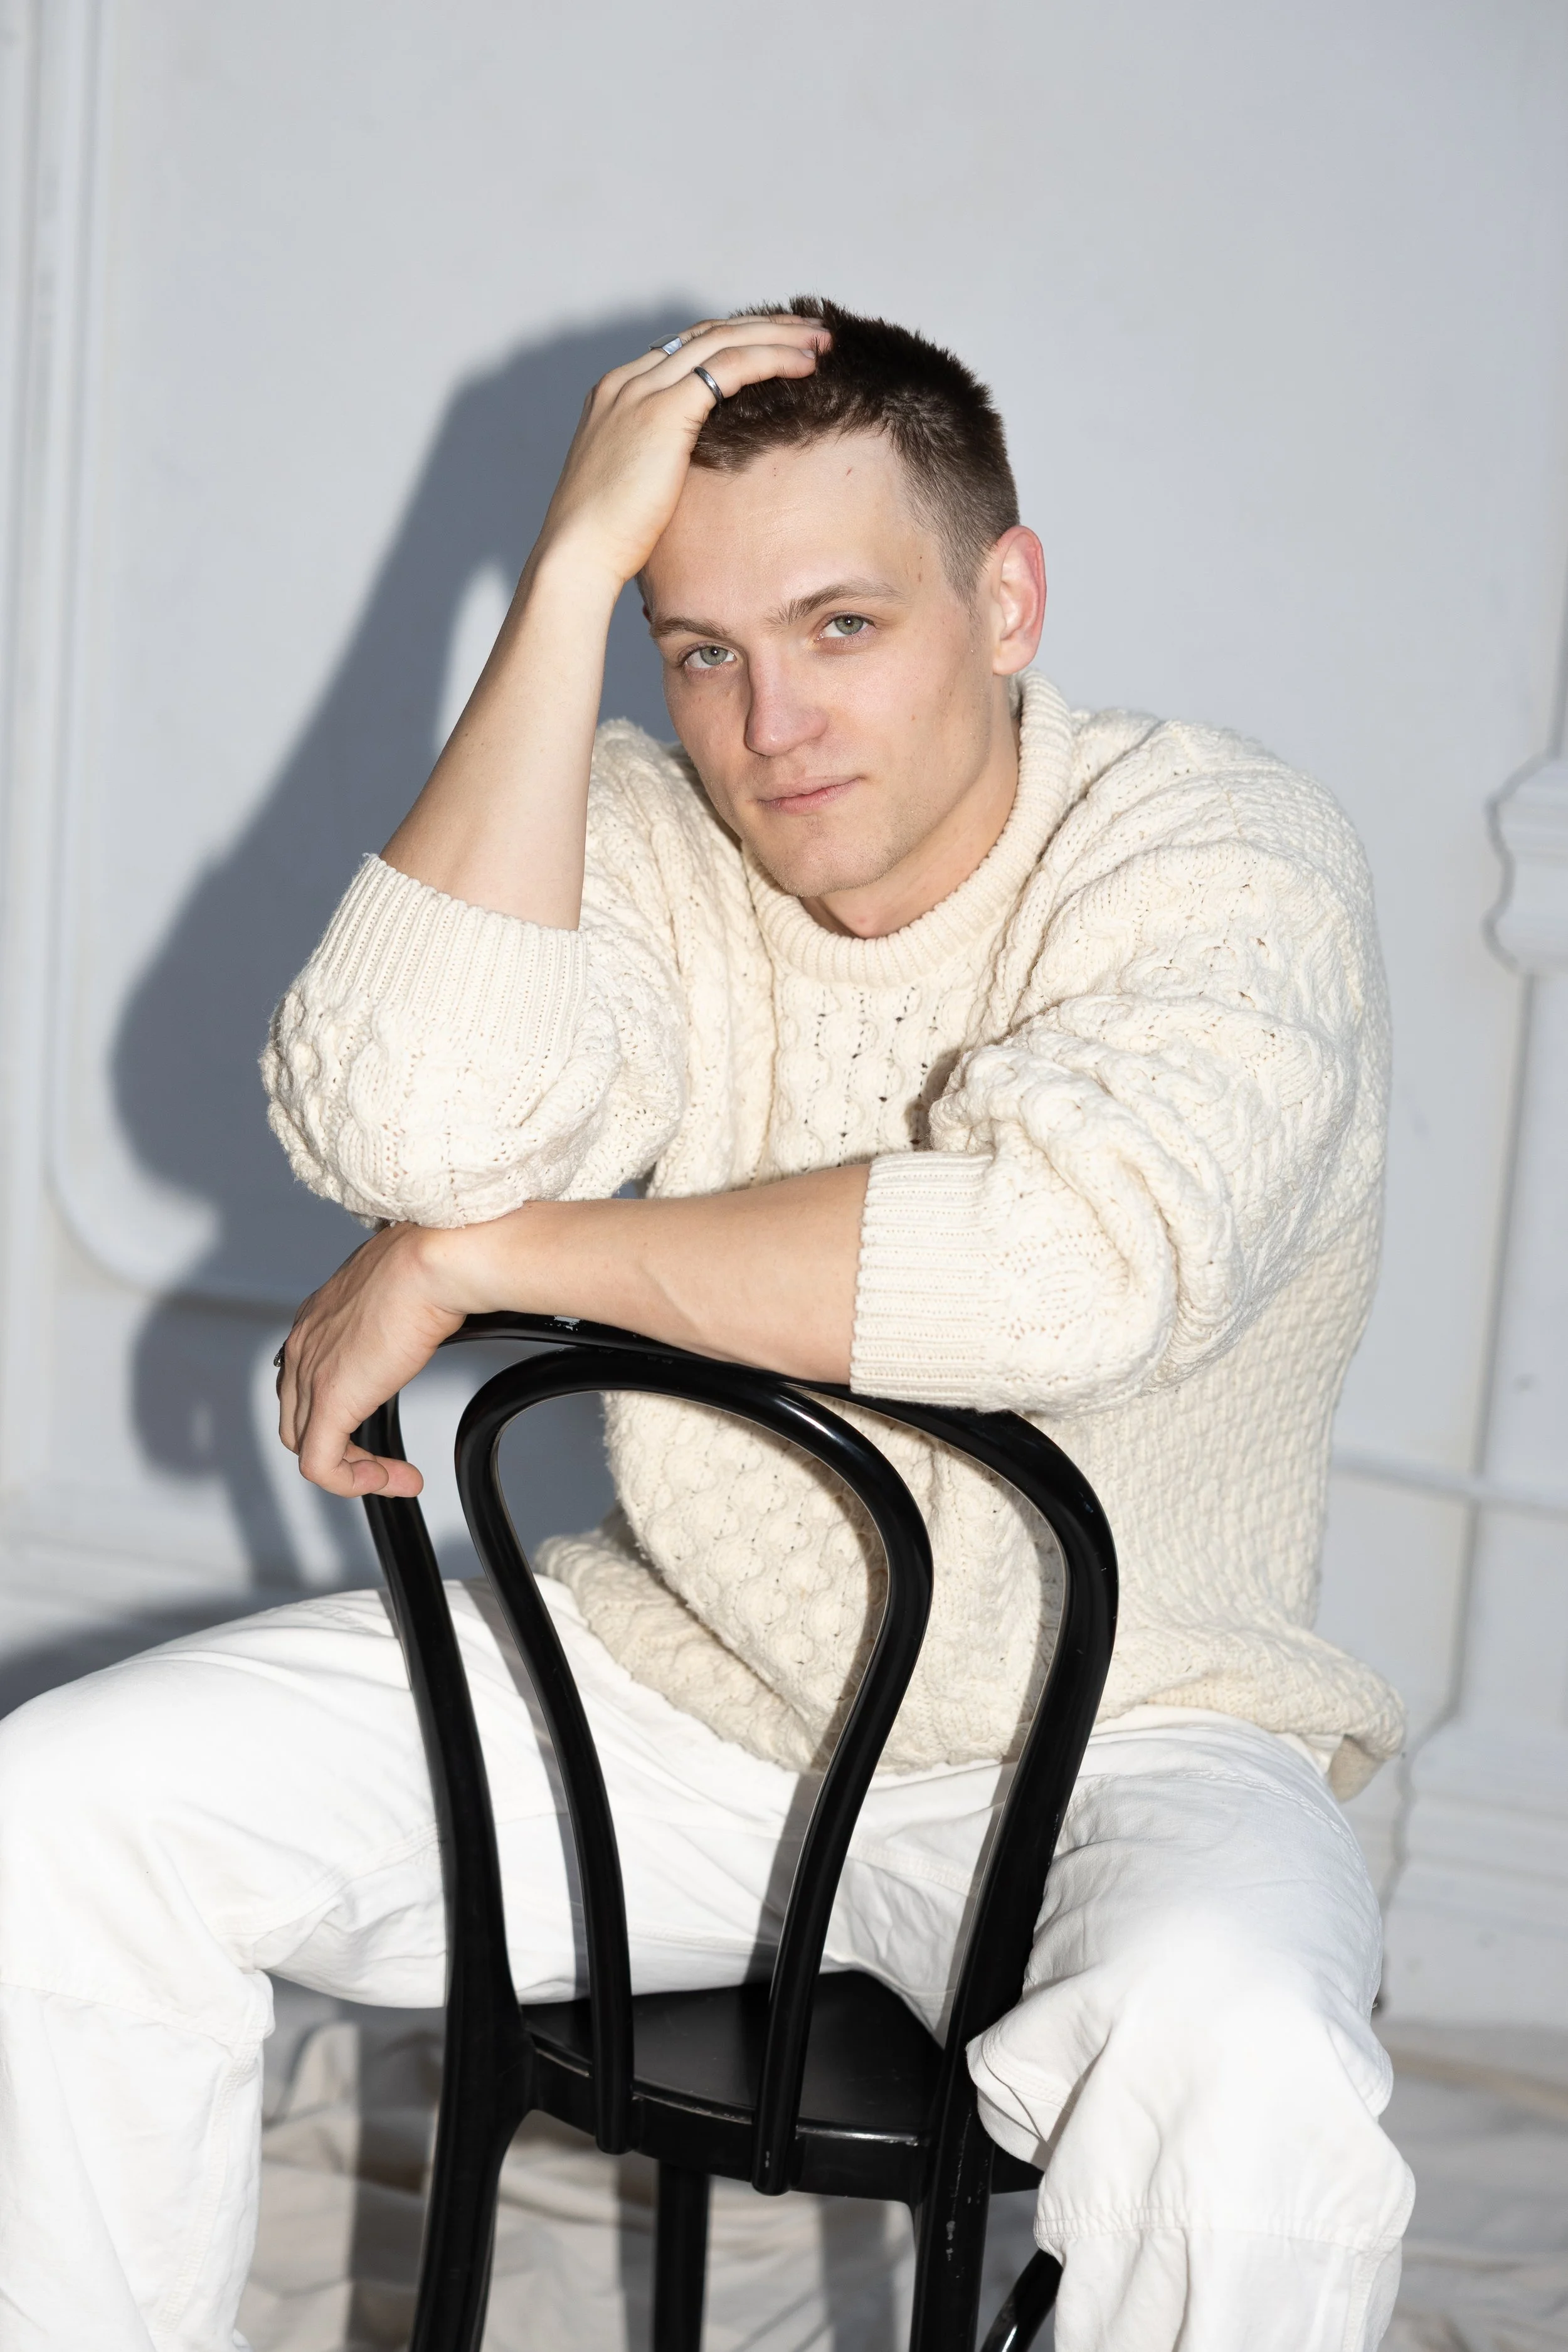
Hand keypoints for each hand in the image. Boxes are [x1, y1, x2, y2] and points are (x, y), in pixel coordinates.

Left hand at [276, 1224, 489, 1497]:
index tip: (375, 1427)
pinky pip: (320, 1464)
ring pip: (305, 1445)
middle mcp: (304, 1344)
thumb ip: (397, 1316)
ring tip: (390, 1476)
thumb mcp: (402, 1294)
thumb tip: (426, 1322)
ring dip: (350, 1469)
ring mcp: (311, 1372)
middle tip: (380, 1462)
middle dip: (339, 1447)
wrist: (433, 1261)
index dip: (336, 1413)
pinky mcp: (330, 1399)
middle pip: (297, 1418)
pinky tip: (387, 1479)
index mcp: (317, 1319)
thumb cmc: (430, 1264)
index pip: (304, 1381)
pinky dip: (350, 1482)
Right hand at [534, 314, 828, 588]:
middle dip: (764, 327)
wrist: (577, 555)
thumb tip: (690, 478)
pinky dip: (772, 359)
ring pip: (724, 340)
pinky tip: (806, 365)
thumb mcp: (634, 486)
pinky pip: (730, 368)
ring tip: (822, 339)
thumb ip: (659, 462)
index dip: (734, 341)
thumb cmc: (606, 540)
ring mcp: (643, 391)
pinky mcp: (665, 411)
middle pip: (707, 334)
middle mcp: (627, 380)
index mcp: (616, 394)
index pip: (684, 348)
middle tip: (811, 330)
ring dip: (778, 335)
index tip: (775, 346)